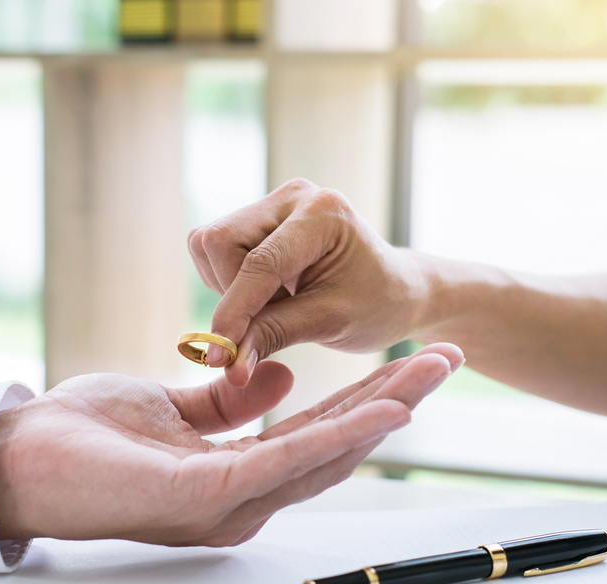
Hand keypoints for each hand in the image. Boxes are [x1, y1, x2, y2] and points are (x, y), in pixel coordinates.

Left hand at [0, 343, 462, 546]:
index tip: (407, 363)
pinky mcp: (204, 497)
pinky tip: (382, 409)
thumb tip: (282, 377)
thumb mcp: (170, 409)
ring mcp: (226, 504)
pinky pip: (283, 462)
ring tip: (431, 372)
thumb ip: (227, 402)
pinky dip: (337, 437)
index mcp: (233, 477)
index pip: (314, 435)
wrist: (18, 456)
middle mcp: (241, 499)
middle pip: (334, 446)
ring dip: (383, 412)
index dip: (365, 399)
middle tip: (445, 359)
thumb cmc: (85, 438)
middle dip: (394, 400)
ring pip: (323, 455)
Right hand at [188, 178, 425, 386]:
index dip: (234, 312)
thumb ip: (274, 336)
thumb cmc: (377, 306)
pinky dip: (229, 282)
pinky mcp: (257, 219)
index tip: (218, 358)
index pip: (259, 263)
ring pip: (210, 246)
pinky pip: (214, 251)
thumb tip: (226, 364)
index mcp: (322, 212)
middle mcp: (293, 197)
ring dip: (229, 289)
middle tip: (264, 326)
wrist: (396, 290)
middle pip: (220, 242)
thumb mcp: (331, 323)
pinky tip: (267, 295)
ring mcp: (272, 204)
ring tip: (276, 307)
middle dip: (231, 294)